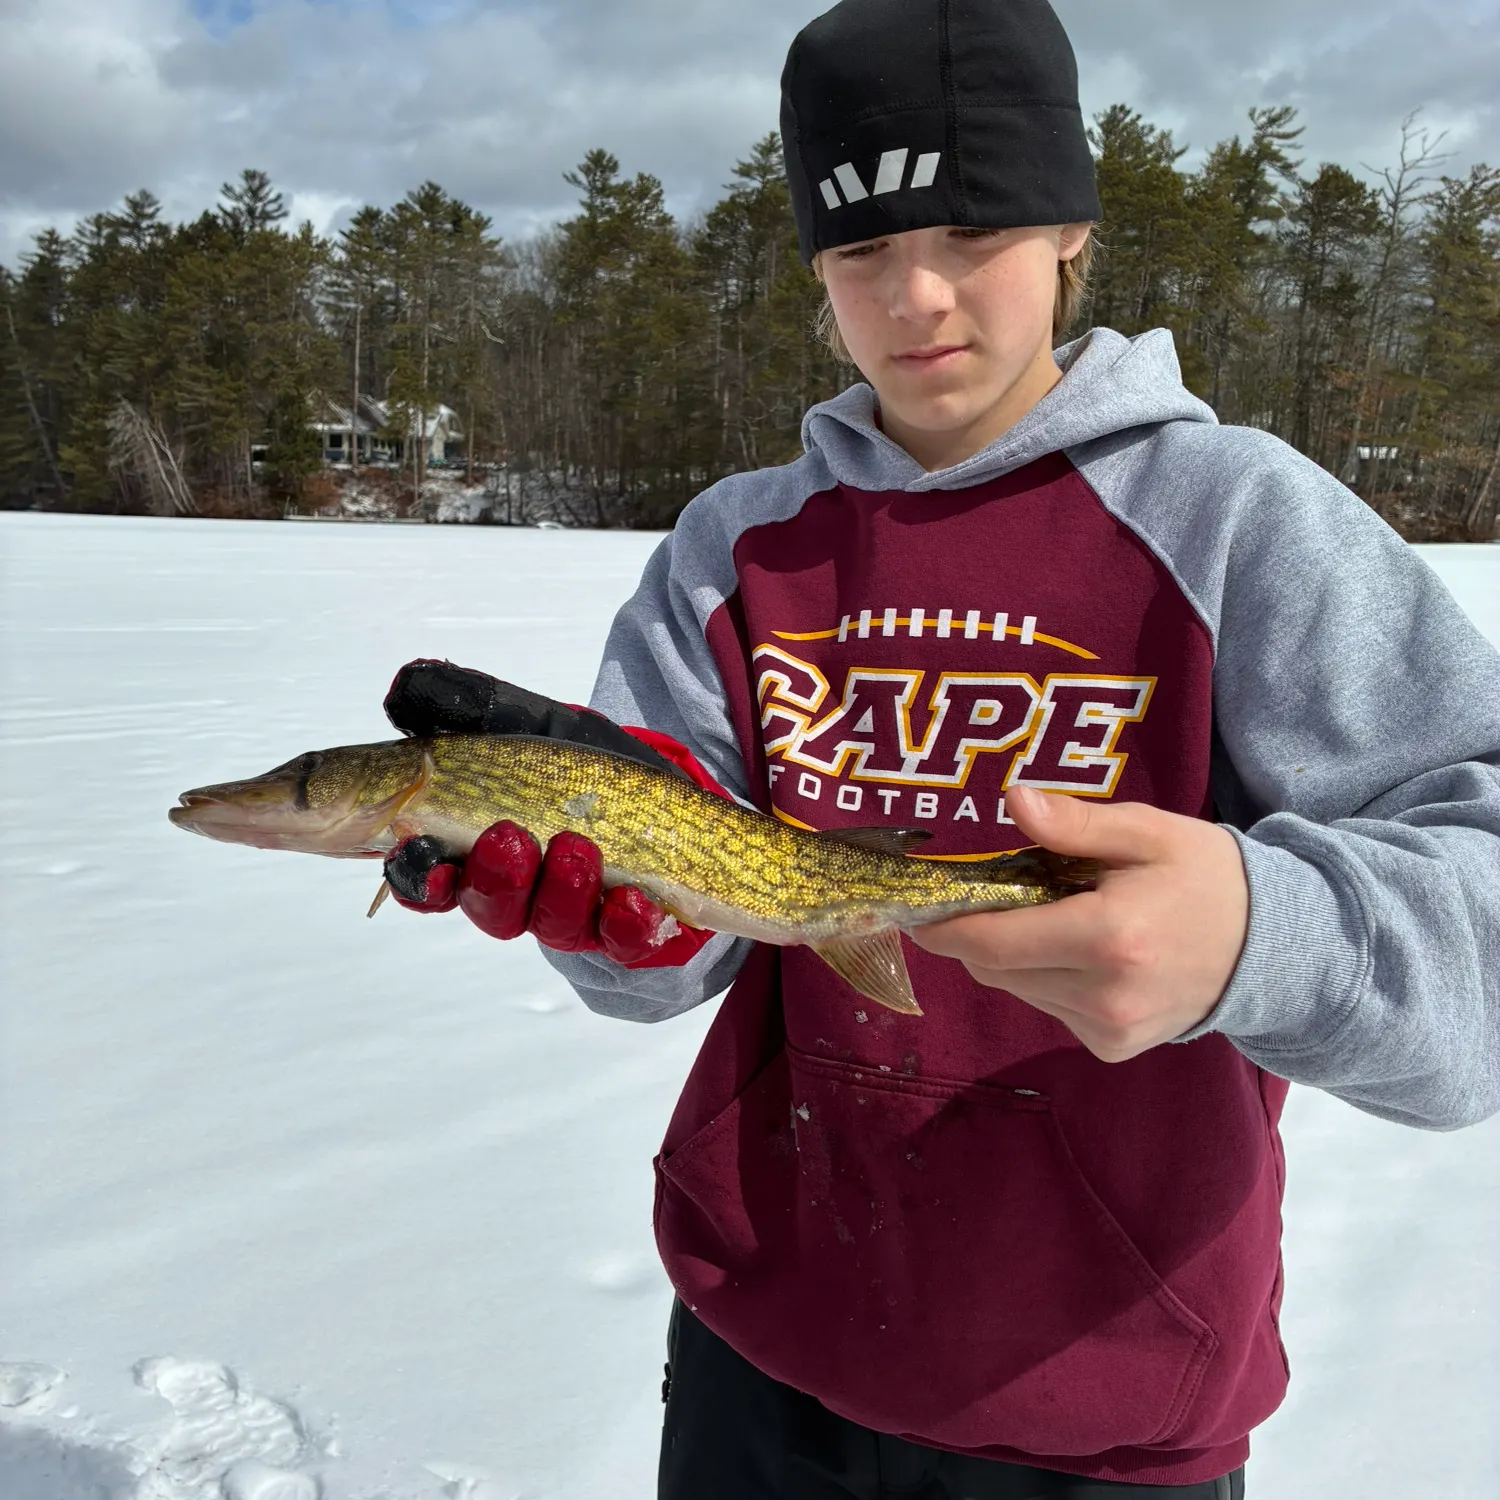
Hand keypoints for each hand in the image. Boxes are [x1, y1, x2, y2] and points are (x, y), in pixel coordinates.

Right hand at [380, 659, 723, 968]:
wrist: (662, 787)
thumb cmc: (577, 762)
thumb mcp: (527, 722)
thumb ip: (467, 705)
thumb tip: (404, 691)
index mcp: (477, 852)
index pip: (431, 878)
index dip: (420, 875)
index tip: (419, 851)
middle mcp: (520, 894)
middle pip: (492, 907)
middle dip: (497, 877)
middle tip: (509, 836)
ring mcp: (575, 915)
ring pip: (554, 926)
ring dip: (560, 889)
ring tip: (576, 846)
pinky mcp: (631, 930)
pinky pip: (625, 942)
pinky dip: (626, 924)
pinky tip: (632, 899)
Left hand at [909, 786, 1249, 1061]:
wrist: (1273, 948)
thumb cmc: (1205, 877)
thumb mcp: (1146, 833)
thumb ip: (1075, 825)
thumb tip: (1013, 799)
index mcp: (1107, 939)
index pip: (993, 942)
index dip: (945, 927)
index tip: (916, 908)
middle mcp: (1103, 996)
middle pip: (996, 968)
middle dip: (979, 932)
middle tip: (994, 892)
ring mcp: (1108, 1030)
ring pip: (1018, 989)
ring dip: (1014, 954)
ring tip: (1052, 915)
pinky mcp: (1112, 1048)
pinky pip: (1049, 1007)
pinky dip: (1045, 977)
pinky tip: (1082, 951)